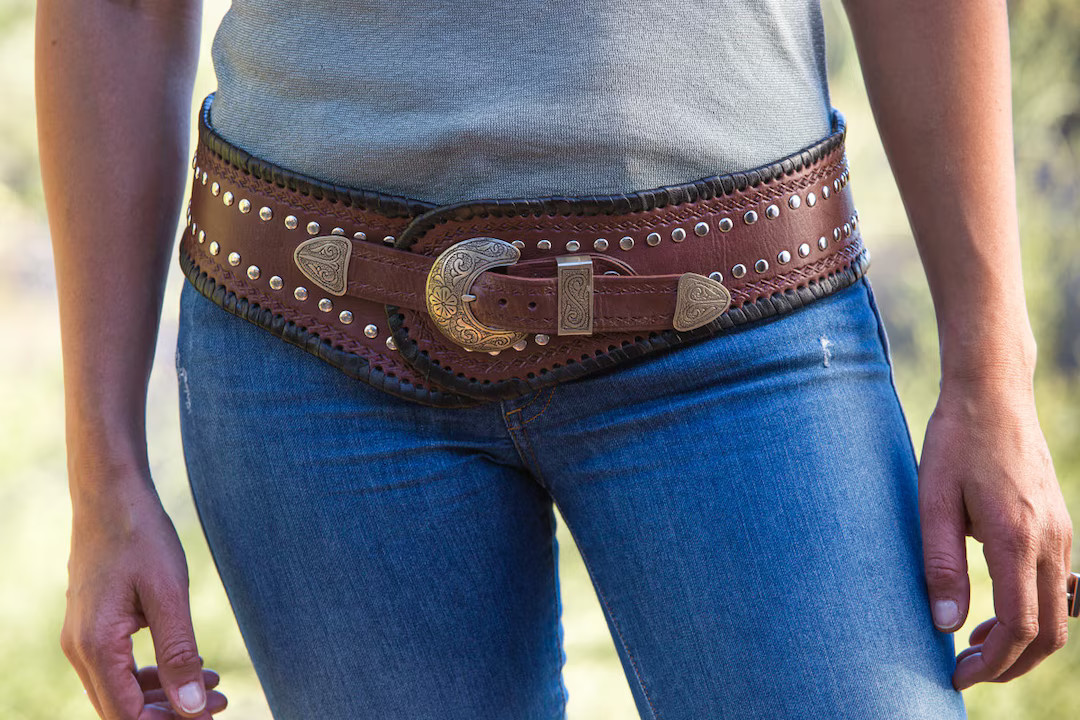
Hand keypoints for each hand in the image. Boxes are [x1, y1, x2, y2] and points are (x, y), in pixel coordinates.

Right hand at [61, 473, 226, 717]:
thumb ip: (179, 654)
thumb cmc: (141, 536)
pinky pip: (118, 668)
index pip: (127, 717)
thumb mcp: (169, 595)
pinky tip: (188, 665)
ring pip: (119, 691)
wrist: (111, 494)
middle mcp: (81, 650)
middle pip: (122, 710)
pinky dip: (151, 676)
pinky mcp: (93, 626)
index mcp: (96, 646)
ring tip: (212, 683)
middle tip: (219, 698)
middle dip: (172, 713)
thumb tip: (192, 708)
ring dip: (165, 696)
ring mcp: (82, 638)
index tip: (213, 710)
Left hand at [918, 376, 1072, 689]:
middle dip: (1011, 664)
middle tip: (967, 671)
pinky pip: (1058, 586)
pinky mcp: (1059, 525)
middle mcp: (1050, 541)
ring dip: (1022, 642)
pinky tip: (996, 609)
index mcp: (1016, 538)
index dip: (991, 663)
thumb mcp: (932, 499)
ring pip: (1058, 614)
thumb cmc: (955, 442)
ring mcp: (1062, 533)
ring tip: (974, 647)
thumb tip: (945, 625)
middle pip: (1048, 632)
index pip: (1019, 626)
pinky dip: (1034, 612)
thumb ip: (941, 564)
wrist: (992, 394)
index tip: (957, 674)